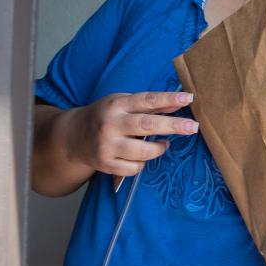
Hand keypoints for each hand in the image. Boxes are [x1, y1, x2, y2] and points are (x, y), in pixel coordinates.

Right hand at [64, 91, 197, 176]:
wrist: (73, 137)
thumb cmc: (105, 117)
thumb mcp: (123, 104)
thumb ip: (151, 105)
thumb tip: (181, 102)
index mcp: (116, 105)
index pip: (146, 100)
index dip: (168, 99)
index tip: (189, 98)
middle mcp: (110, 124)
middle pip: (146, 125)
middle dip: (173, 126)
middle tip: (193, 127)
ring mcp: (106, 146)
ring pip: (143, 151)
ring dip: (159, 149)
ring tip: (164, 144)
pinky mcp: (105, 164)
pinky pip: (134, 168)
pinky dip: (142, 163)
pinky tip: (140, 156)